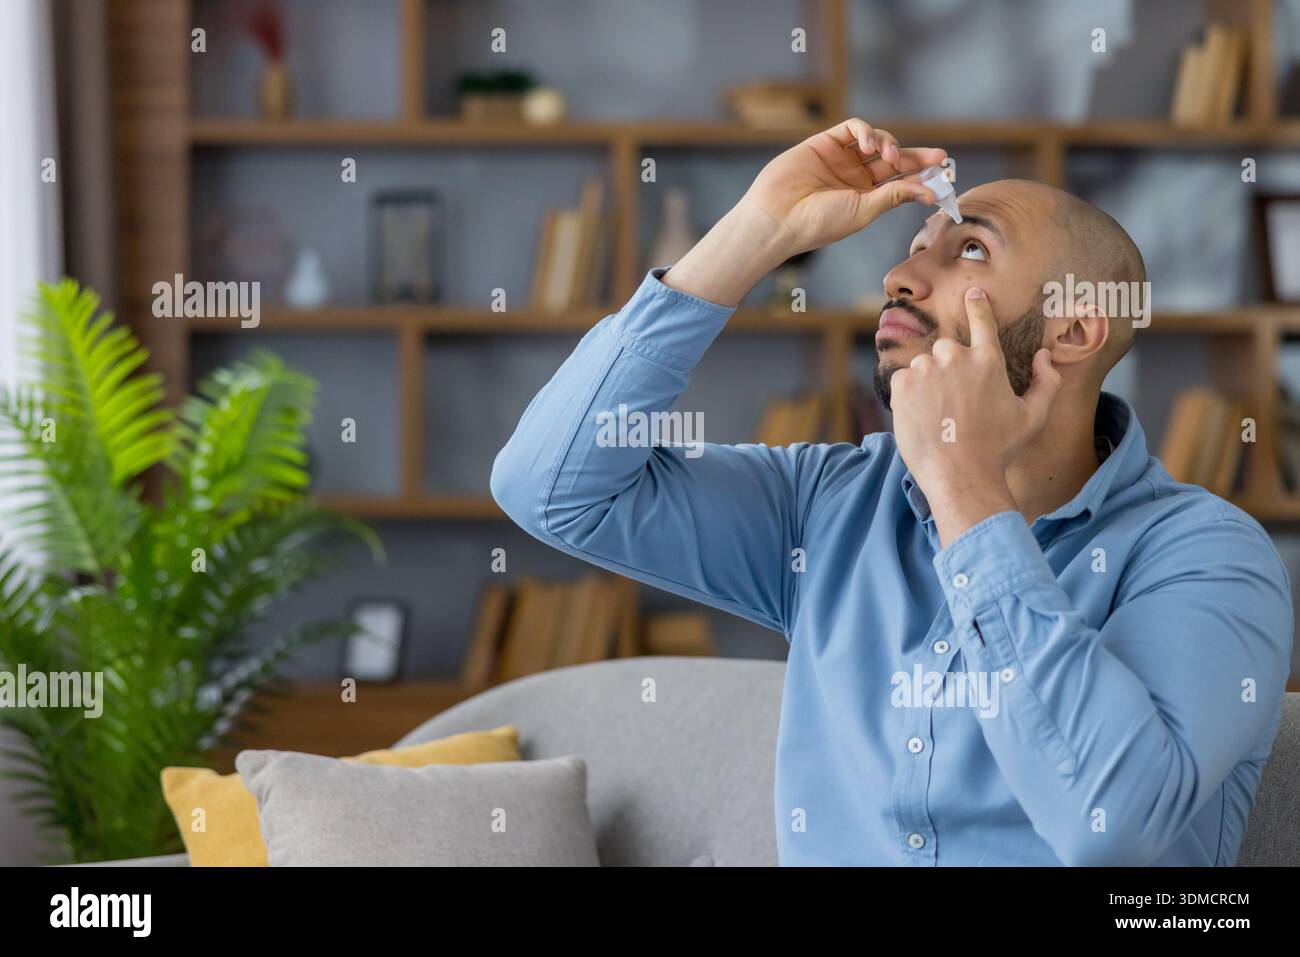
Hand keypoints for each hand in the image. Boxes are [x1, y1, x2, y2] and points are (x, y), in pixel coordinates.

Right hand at [741, 117, 948, 257]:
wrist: (779, 216)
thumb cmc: (819, 222)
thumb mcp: (864, 211)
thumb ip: (894, 195)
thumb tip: (927, 190)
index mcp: (864, 199)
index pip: (899, 183)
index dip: (922, 176)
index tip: (944, 174)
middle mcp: (854, 178)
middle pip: (893, 160)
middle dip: (917, 157)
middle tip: (939, 156)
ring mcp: (840, 159)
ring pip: (877, 141)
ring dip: (890, 145)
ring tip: (890, 158)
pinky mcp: (825, 142)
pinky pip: (854, 128)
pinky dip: (867, 132)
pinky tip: (868, 146)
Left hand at [889, 287, 1062, 545]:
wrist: (961, 475)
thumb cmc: (999, 449)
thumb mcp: (1034, 417)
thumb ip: (1047, 382)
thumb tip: (1044, 356)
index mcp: (989, 359)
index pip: (982, 320)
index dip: (977, 305)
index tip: (973, 293)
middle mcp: (956, 356)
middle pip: (946, 349)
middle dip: (948, 368)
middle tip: (954, 402)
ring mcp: (927, 369)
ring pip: (922, 366)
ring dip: (927, 383)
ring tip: (938, 416)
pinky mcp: (902, 385)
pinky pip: (901, 381)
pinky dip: (907, 395)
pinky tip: (921, 418)